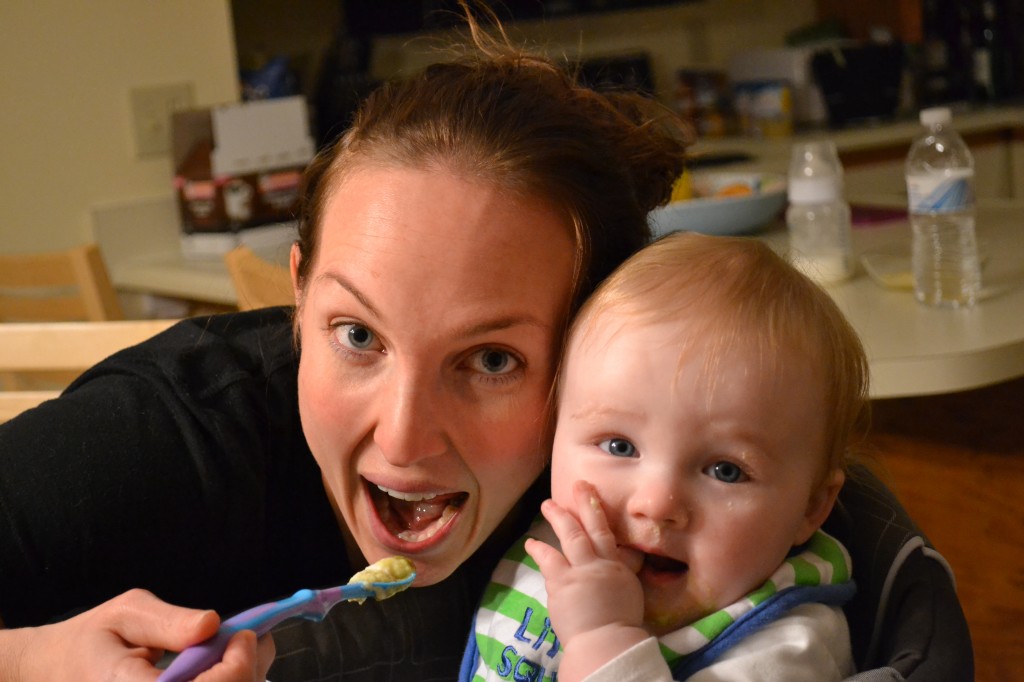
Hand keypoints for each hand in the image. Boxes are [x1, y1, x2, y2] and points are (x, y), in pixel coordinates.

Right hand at [2, 588, 273, 681]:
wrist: (54, 673)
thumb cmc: (92, 641)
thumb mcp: (126, 615)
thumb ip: (169, 622)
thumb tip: (211, 624)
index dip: (236, 668)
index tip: (243, 635)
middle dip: (246, 672)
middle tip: (248, 640)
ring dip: (242, 679)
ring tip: (237, 652)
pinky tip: (225, 670)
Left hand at [524, 480, 645, 646]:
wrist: (606, 643)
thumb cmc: (620, 627)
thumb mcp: (627, 595)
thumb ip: (617, 577)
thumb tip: (611, 567)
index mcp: (617, 569)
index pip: (607, 535)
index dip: (597, 510)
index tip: (590, 492)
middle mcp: (598, 565)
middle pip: (588, 528)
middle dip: (582, 504)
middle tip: (576, 485)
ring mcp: (578, 572)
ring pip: (568, 538)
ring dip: (557, 519)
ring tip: (546, 505)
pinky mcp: (561, 584)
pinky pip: (548, 562)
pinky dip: (539, 551)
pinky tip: (531, 544)